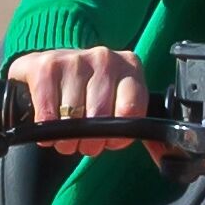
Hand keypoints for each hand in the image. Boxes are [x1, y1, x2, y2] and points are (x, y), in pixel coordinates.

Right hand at [9, 46, 145, 129]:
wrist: (44, 72)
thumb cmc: (88, 95)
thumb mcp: (118, 104)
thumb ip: (135, 125)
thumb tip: (159, 146)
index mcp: (129, 66)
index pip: (131, 109)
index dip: (117, 136)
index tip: (108, 140)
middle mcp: (105, 58)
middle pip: (100, 116)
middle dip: (91, 141)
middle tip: (83, 142)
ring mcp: (75, 59)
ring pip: (73, 118)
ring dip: (67, 139)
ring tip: (64, 135)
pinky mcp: (45, 67)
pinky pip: (49, 116)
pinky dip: (47, 131)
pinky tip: (48, 126)